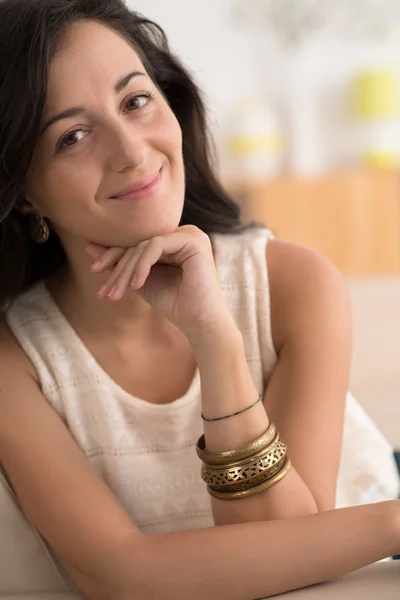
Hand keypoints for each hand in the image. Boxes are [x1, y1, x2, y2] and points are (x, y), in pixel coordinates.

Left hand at [85, 225, 230, 335]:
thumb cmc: (173, 303)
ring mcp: (189, 234)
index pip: (136, 242)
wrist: (199, 322)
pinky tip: (136, 285)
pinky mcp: (193, 240)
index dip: (113, 255)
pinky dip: (142, 265)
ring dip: (126, 271)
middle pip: (138, 243)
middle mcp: (181, 232)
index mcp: (171, 240)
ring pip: (144, 245)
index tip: (94, 271)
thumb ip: (119, 263)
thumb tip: (88, 245)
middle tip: (105, 292)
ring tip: (116, 294)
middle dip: (117, 268)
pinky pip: (156, 246)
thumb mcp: (139, 280)